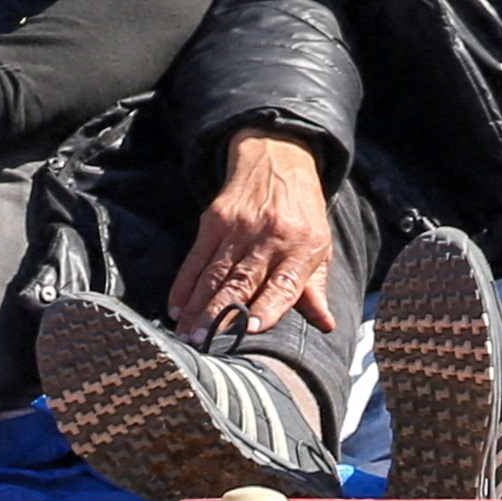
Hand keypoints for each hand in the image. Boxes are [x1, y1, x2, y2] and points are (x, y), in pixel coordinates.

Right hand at [180, 129, 336, 337]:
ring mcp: (239, 228)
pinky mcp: (214, 220)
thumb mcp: (319, 246)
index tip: (251, 329)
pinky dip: (184, 285)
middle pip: (242, 282)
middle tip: (203, 342)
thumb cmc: (302, 213)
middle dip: (219, 315)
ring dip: (197, 307)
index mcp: (301, 247)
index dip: (268, 307)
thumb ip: (316, 289)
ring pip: (215, 274)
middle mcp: (269, 238)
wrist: (278, 158)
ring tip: (186, 334)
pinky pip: (196, 258)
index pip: (284, 284)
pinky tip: (175, 307)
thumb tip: (325, 324)